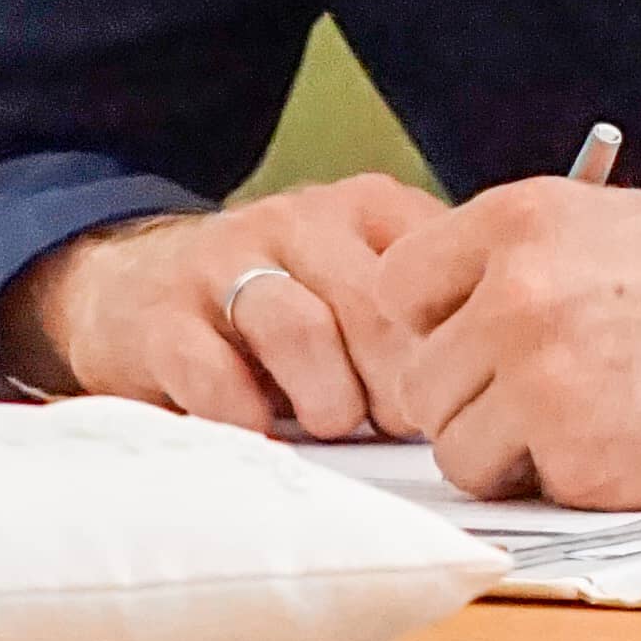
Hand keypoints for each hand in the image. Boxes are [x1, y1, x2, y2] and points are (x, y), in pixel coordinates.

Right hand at [0, 175, 455, 435]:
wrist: (134, 285)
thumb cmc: (284, 309)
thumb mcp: (364, 286)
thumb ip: (430, 318)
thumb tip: (506, 393)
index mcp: (365, 211)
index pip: (433, 271)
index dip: (453, 348)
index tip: (458, 397)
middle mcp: (295, 222)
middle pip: (371, 303)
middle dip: (396, 382)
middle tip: (403, 428)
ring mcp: (222, 264)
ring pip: (296, 327)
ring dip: (328, 396)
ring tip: (334, 423)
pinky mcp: (161, 316)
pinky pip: (209, 366)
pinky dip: (244, 412)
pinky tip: (261, 429)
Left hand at [368, 187, 640, 512]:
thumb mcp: (626, 228)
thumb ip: (529, 263)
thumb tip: (455, 310)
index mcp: (523, 221)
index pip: (397, 287)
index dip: (433, 331)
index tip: (474, 351)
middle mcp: (518, 292)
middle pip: (418, 379)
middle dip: (472, 403)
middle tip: (549, 405)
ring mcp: (546, 377)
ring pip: (456, 449)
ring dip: (512, 457)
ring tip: (595, 430)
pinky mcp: (586, 458)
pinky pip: (526, 493)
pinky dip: (571, 488)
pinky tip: (638, 452)